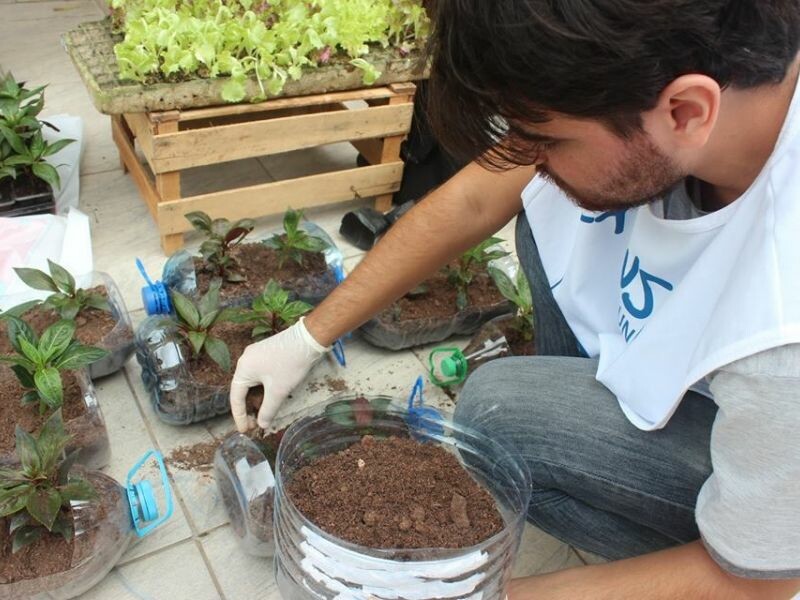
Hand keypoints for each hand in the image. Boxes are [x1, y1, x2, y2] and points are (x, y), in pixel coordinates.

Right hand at [229, 317, 327, 431]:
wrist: (308, 338)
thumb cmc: (290, 364)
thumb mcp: (278, 391)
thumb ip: (268, 410)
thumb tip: (262, 424)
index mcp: (243, 368)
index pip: (236, 397)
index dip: (240, 416)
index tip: (245, 431)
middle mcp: (246, 360)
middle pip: (243, 390)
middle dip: (249, 408)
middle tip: (255, 424)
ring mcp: (256, 354)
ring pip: (253, 382)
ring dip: (257, 398)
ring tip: (264, 412)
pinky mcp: (267, 353)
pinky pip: (260, 374)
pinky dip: (263, 388)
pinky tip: (271, 396)